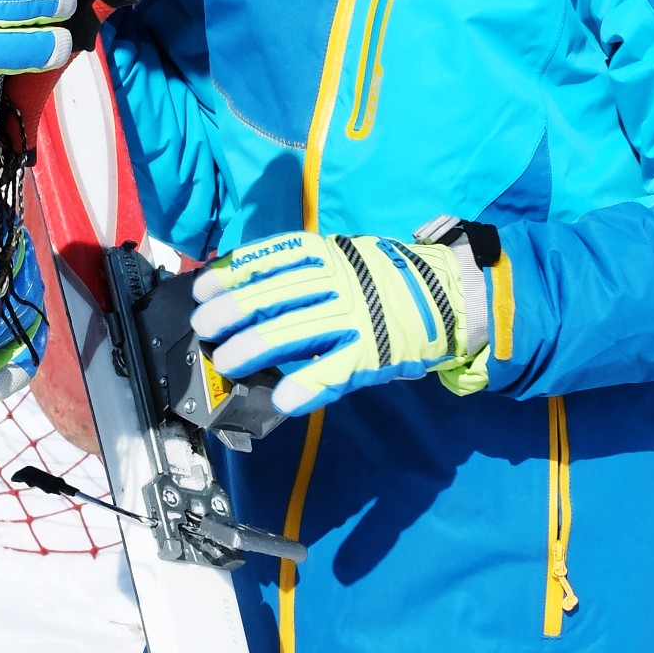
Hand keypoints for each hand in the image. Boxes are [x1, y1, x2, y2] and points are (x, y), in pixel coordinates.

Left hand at [190, 229, 488, 416]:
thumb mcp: (345, 259)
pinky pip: (334, 371)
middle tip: (204, 327)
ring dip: (255, 348)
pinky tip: (282, 399)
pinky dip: (306, 385)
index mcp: (330, 253)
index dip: (234, 274)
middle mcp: (340, 280)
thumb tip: (247, 290)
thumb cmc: (383, 280)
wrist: (450, 296)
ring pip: (297, 331)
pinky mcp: (374, 353)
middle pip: (277, 294)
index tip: (203, 289)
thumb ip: (305, 272)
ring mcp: (357, 317)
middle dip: (234, 311)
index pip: (273, 258)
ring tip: (226, 361)